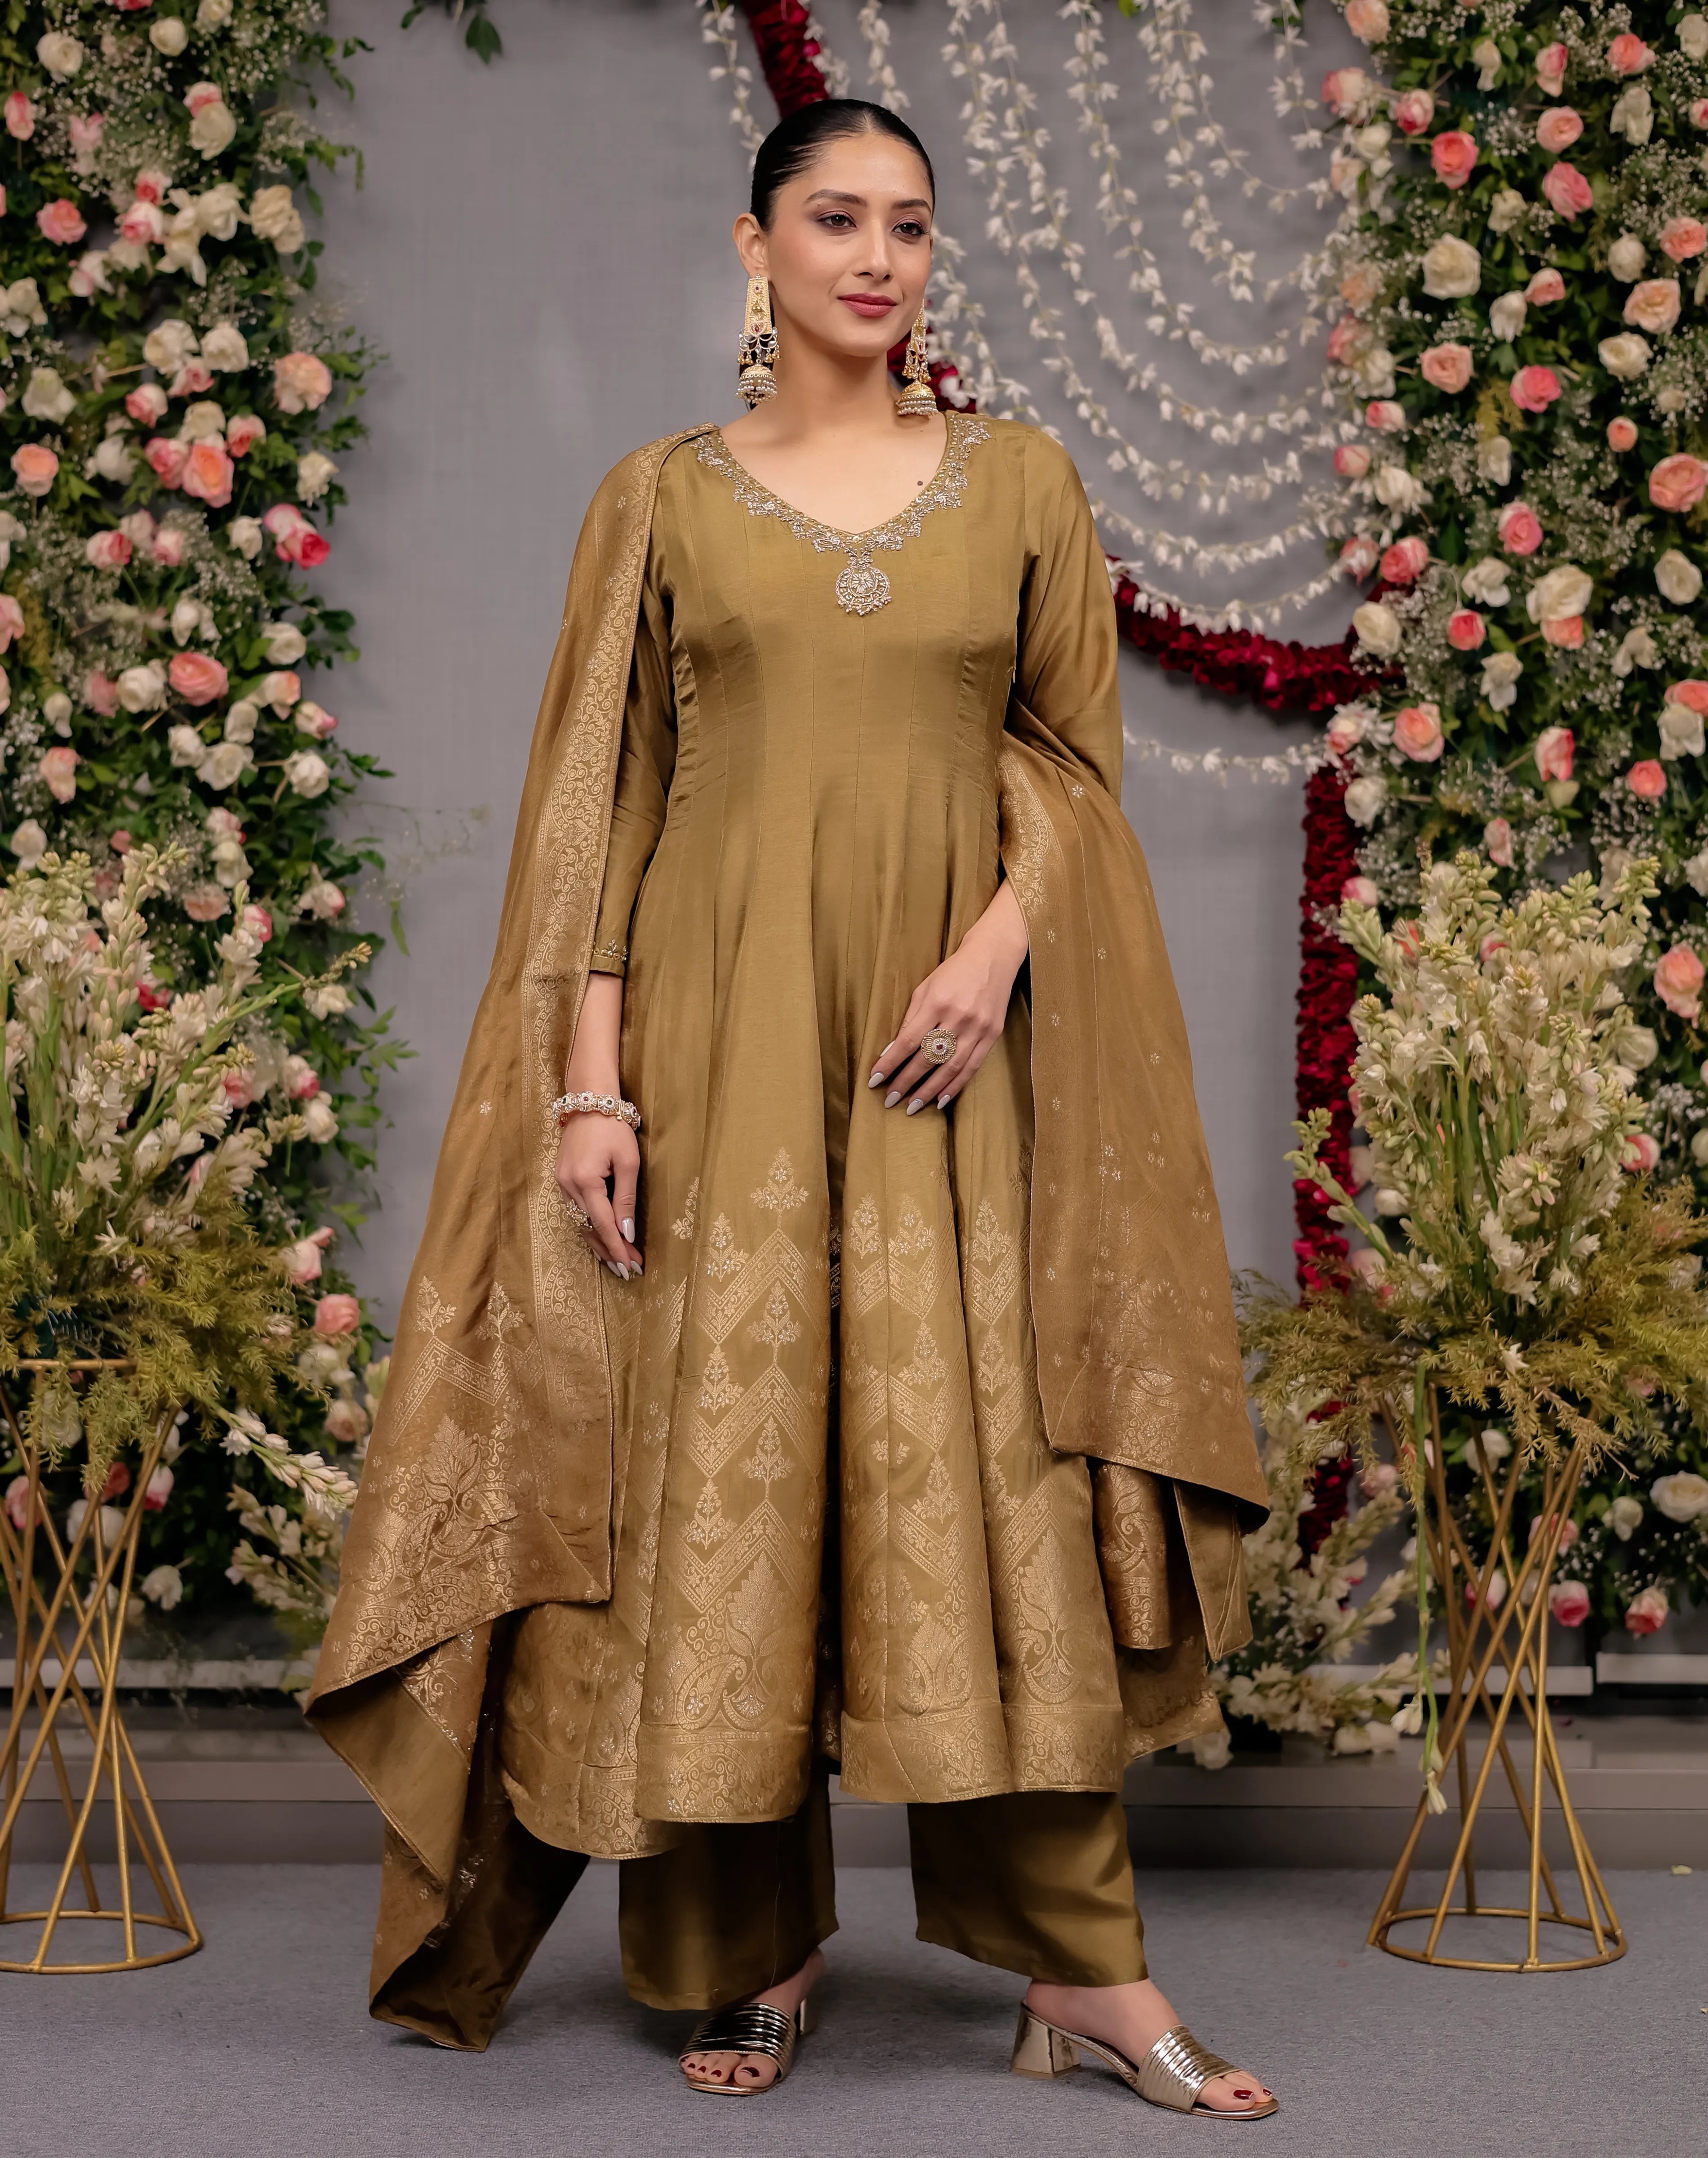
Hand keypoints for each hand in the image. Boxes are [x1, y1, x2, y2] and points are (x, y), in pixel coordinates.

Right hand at [554, 1112, 641, 1275]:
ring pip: (580, 1223)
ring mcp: (561, 1184)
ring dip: (599, 1243)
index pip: (604, 1225)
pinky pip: (576, 1212)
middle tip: (629, 1269)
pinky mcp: (561, 1180)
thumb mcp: (628, 1162)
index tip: (632, 1266)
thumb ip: (626, 1199)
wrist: (588, 1102)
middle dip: (610, 1251)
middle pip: (589, 1229)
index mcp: (585, 1181)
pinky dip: (589, 1227)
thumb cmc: (613, 1128)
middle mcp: (568, 1186)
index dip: (618, 1248)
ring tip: (617, 1261)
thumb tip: (627, 1233)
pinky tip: (601, 1239)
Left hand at [871, 881, 1027, 1113]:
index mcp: (937, 1002)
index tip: (874, 1080)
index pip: (908, 1040)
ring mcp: (978, 1028)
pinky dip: (955, 1086)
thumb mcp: (925, 988)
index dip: (890, 1063)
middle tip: (889, 1099)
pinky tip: (941, 1100)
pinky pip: (971, 1068)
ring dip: (929, 1091)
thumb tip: (891, 1051)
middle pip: (928, 1058)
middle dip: (906, 1082)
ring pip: (950, 1068)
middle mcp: (958, 1017)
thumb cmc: (953, 972)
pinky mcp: (992, 1035)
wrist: (993, 957)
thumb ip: (910, 1019)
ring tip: (912, 1107)